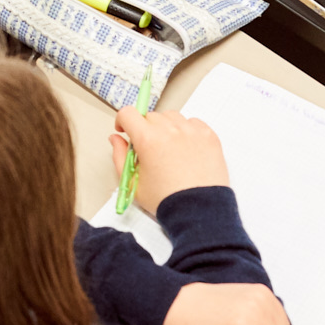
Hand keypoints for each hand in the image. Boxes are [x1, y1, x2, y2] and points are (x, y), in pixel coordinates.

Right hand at [108, 106, 228, 217]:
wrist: (198, 211)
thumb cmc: (166, 200)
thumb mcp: (133, 183)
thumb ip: (120, 156)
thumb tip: (116, 138)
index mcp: (148, 139)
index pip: (128, 113)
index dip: (123, 121)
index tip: (125, 130)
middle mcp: (170, 130)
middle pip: (150, 116)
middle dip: (145, 129)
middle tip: (149, 149)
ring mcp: (191, 131)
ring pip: (172, 117)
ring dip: (166, 128)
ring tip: (169, 150)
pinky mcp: (209, 135)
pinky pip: (193, 123)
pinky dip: (187, 132)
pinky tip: (186, 150)